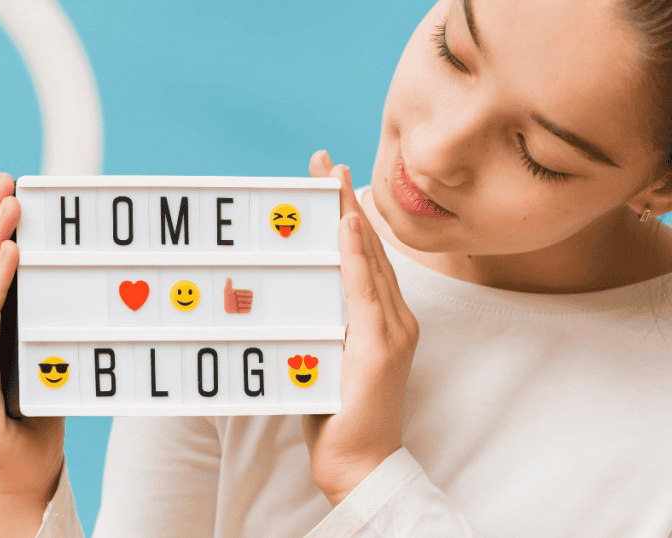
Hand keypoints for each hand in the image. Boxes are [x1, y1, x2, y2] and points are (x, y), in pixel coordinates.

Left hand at [223, 278, 253, 313]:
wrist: (226, 305)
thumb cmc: (227, 296)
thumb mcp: (227, 290)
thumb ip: (228, 284)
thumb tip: (228, 278)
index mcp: (246, 293)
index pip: (250, 293)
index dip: (243, 293)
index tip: (235, 293)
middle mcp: (247, 299)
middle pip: (250, 299)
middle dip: (243, 299)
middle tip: (236, 299)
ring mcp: (247, 305)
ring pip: (249, 305)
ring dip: (243, 304)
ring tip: (237, 304)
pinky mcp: (246, 310)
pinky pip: (248, 310)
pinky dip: (244, 309)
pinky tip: (238, 309)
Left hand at [301, 151, 419, 505]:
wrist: (360, 464)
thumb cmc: (337, 415)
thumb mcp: (322, 359)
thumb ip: (317, 324)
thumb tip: (288, 296)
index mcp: (383, 319)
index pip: (364, 256)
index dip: (347, 215)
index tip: (327, 180)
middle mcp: (395, 318)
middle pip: (369, 247)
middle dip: (344, 201)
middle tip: (322, 162)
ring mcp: (393, 331)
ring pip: (370, 260)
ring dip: (349, 215)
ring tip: (330, 178)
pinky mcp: (383, 347)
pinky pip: (368, 293)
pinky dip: (359, 257)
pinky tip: (347, 226)